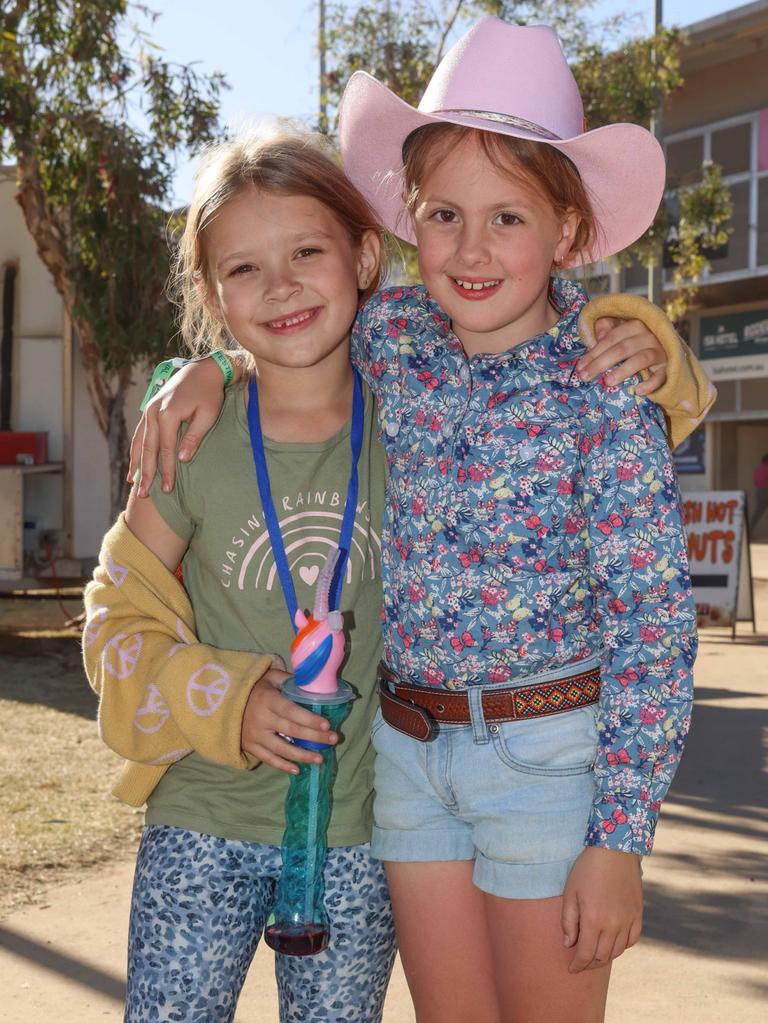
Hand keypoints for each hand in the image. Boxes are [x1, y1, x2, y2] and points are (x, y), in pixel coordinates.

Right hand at [128, 359, 228, 496]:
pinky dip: (135, 451)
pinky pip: (139, 435)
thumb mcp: (207, 415)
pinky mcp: (149, 411)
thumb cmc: (210, 394)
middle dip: (147, 473)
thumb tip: (181, 459)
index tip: (166, 489)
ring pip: (139, 443)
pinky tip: (134, 465)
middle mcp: (153, 413)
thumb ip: (194, 437)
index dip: (166, 471)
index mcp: (168, 414)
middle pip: (149, 449)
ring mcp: (148, 411)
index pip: (166, 450)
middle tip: (144, 494)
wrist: (202, 370)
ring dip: (137, 464)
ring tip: (134, 484)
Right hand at [241, 665, 337, 773]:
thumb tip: (310, 682)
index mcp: (268, 700)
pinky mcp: (250, 747)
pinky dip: (283, 766)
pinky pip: (268, 759)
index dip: (309, 719)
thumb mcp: (268, 676)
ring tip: (320, 759)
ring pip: (282, 749)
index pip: (292, 711)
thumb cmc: (253, 688)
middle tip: (333, 740)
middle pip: (292, 731)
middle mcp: (262, 720)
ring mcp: (255, 736)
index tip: (327, 724)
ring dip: (303, 755)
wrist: (221, 701)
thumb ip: (288, 679)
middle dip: (314, 736)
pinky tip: (297, 770)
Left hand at [561, 846, 642, 972]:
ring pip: (618, 951)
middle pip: (602, 956)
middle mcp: (613, 925)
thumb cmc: (587, 869)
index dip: (577, 965)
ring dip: (606, 957)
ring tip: (596, 955)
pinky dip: (623, 946)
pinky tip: (615, 943)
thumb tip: (568, 944)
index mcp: (593, 920)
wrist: (615, 850)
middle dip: (590, 963)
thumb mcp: (570, 892)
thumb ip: (568, 921)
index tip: (571, 969)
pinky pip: (633, 939)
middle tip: (581, 963)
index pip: (585, 954)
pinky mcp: (638, 914)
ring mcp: (628, 920)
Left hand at [577, 316, 666, 395]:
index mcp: (636, 325)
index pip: (611, 338)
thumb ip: (608, 328)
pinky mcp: (669, 367)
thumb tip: (598, 336)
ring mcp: (661, 351)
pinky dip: (651, 383)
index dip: (594, 352)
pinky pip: (661, 375)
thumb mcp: (623, 332)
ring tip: (608, 382)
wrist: (669, 351)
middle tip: (585, 377)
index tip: (580, 367)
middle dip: (601, 363)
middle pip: (622, 348)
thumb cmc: (638, 343)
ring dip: (623, 370)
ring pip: (641, 359)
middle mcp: (649, 336)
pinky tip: (638, 391)